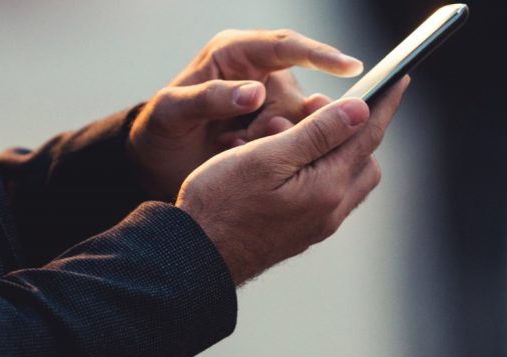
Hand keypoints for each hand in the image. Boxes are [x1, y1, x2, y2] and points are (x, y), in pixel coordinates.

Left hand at [129, 29, 363, 199]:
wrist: (155, 160)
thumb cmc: (160, 126)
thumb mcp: (173, 110)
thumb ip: (210, 98)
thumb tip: (255, 93)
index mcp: (235, 52)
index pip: (286, 46)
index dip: (321, 55)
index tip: (350, 67)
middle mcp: (260, 73)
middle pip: (298, 94)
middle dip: (283, 122)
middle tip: (249, 138)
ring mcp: (269, 103)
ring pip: (299, 123)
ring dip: (273, 140)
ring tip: (233, 145)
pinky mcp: (273, 130)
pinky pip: (291, 142)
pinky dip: (271, 153)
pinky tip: (239, 154)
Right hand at [176, 77, 408, 283]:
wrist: (196, 257)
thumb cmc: (221, 204)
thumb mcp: (267, 156)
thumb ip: (318, 133)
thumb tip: (360, 111)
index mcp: (327, 188)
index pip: (367, 137)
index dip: (384, 105)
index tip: (399, 81)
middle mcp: (330, 211)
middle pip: (363, 160)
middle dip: (353, 130)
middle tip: (318, 109)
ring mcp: (317, 225)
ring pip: (345, 179)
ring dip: (332, 152)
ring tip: (291, 135)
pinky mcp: (301, 233)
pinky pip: (325, 195)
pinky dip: (316, 172)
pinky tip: (284, 164)